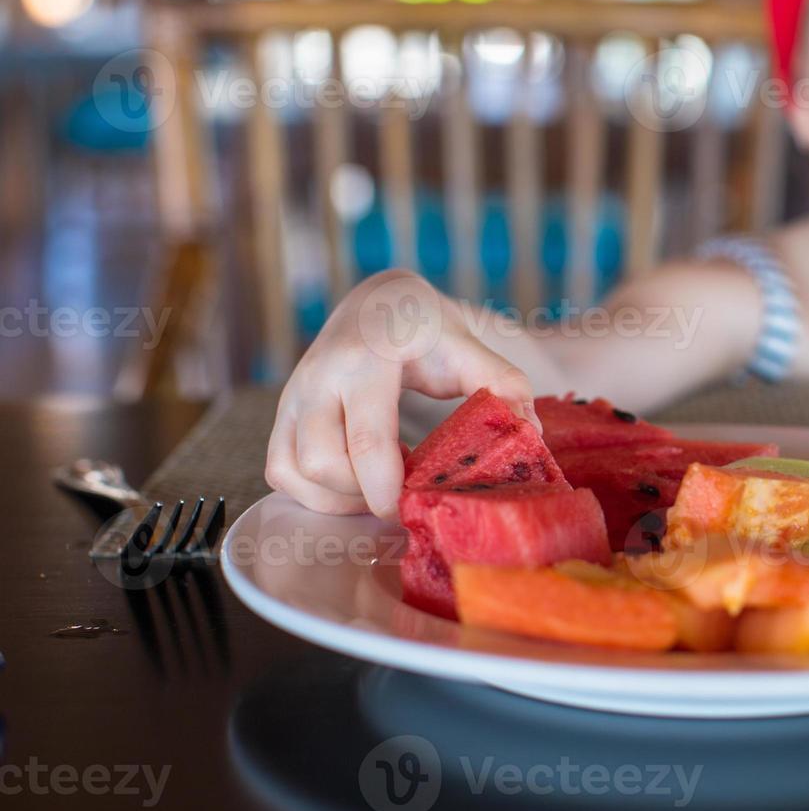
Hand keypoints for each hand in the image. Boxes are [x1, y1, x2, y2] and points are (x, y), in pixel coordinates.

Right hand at [266, 271, 536, 519]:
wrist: (379, 302)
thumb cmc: (426, 329)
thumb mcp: (470, 346)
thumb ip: (503, 384)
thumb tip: (526, 431)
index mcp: (366, 357)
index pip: (367, 437)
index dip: (386, 487)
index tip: (411, 508)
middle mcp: (318, 375)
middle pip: (323, 463)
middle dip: (364, 493)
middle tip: (404, 485)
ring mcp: (293, 395)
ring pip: (293, 472)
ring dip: (338, 495)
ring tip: (382, 478)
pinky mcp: (281, 414)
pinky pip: (279, 470)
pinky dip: (314, 490)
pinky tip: (355, 477)